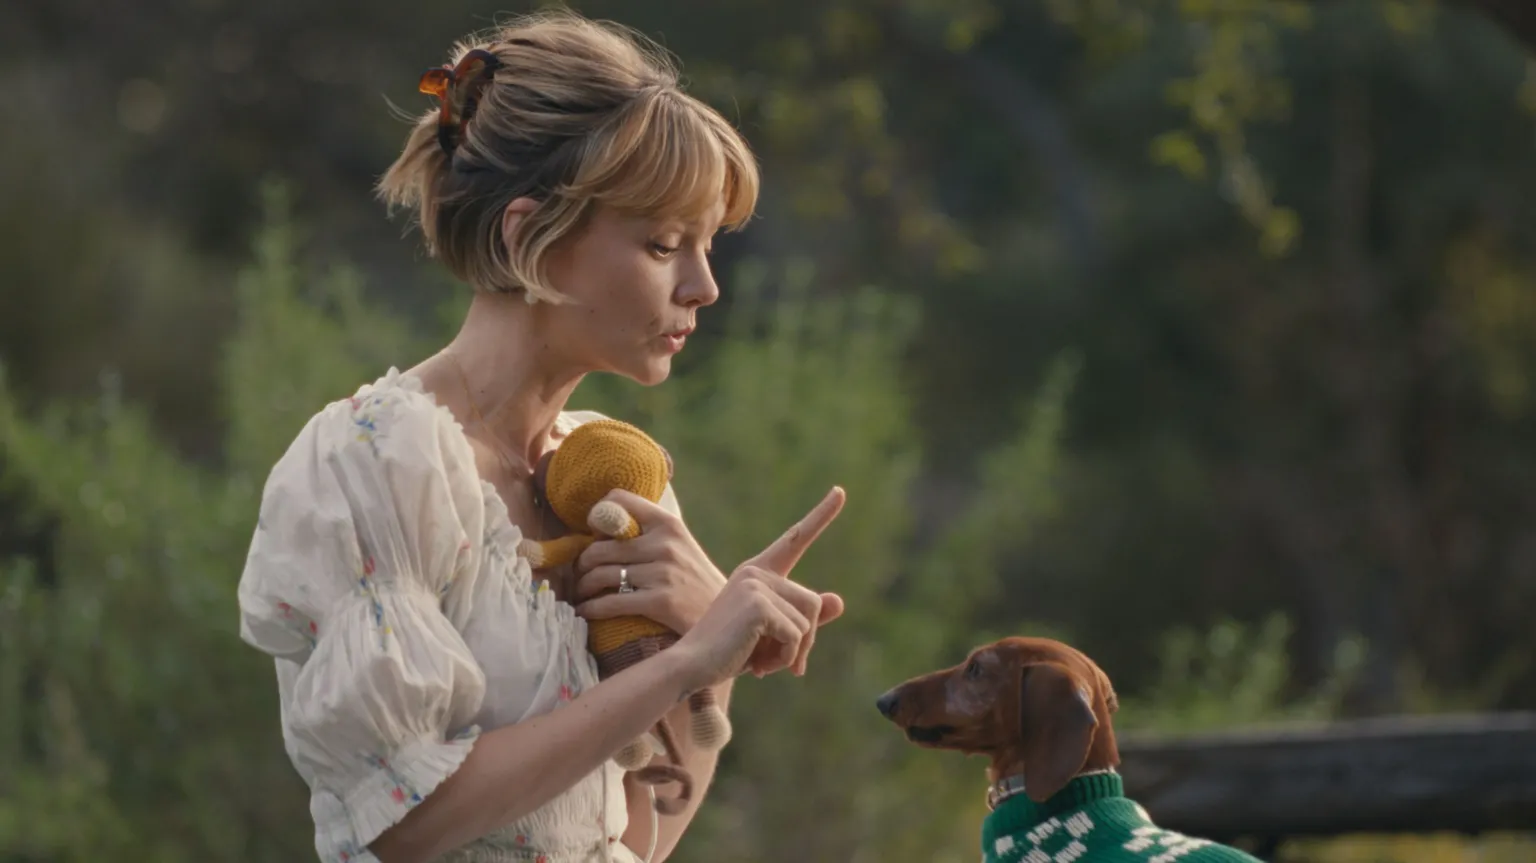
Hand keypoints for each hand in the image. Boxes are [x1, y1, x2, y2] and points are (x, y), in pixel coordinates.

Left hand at [573, 490, 727, 634]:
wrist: (731, 618)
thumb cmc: (695, 582)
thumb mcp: (680, 547)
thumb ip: (649, 534)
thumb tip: (602, 528)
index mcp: (668, 523)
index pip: (618, 500)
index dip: (597, 515)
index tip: (594, 535)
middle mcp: (664, 543)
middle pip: (600, 546)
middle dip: (582, 563)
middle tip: (579, 574)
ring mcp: (663, 572)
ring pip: (600, 574)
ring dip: (583, 587)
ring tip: (581, 594)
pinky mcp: (661, 601)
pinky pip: (610, 603)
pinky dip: (591, 609)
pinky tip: (586, 612)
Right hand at [670, 487, 846, 691]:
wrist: (691, 667)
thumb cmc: (728, 653)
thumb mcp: (771, 635)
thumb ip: (803, 619)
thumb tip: (840, 601)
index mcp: (757, 572)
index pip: (794, 540)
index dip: (820, 515)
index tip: (840, 492)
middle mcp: (756, 572)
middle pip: (813, 602)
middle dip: (803, 641)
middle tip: (781, 665)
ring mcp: (756, 585)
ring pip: (808, 623)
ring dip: (792, 653)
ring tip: (762, 664)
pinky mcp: (758, 605)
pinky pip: (796, 635)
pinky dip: (784, 658)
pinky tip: (758, 666)